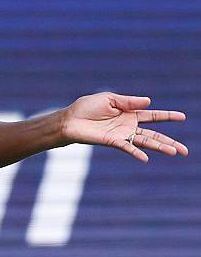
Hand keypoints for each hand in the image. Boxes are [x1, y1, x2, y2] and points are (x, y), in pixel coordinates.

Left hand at [60, 92, 188, 161]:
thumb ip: (129, 101)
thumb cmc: (87, 107)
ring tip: (174, 152)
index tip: (183, 117)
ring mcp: (122, 135)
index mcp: (129, 113)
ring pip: (145, 142)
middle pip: (154, 135)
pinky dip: (136, 152)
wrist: (70, 119)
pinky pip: (127, 147)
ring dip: (159, 147)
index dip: (167, 116)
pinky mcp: (112, 141)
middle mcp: (129, 126)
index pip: (153, 116)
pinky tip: (145, 157)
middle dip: (169, 141)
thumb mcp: (109, 99)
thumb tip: (149, 101)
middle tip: (186, 151)